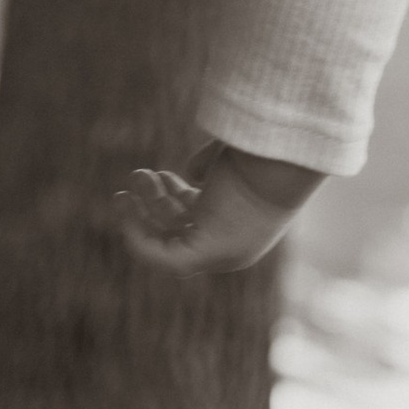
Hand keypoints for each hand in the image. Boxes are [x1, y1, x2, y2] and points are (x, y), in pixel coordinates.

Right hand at [119, 142, 324, 274]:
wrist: (284, 159)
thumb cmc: (265, 151)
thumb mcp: (232, 155)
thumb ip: (211, 164)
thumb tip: (193, 173)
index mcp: (245, 220)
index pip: (202, 218)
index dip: (175, 196)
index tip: (161, 174)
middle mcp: (235, 241)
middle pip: (182, 229)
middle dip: (155, 202)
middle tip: (137, 177)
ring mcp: (222, 252)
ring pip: (167, 240)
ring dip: (143, 211)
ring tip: (134, 178)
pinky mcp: (208, 254)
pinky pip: (161, 257)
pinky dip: (137, 238)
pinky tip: (124, 209)